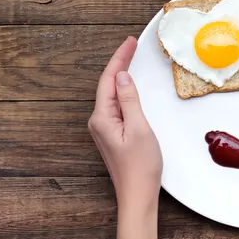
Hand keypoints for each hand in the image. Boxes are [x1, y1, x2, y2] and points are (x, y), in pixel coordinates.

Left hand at [88, 37, 162, 214]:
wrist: (137, 196)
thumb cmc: (140, 167)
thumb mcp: (139, 128)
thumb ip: (130, 101)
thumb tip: (124, 77)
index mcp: (102, 118)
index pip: (109, 80)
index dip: (120, 58)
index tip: (129, 42)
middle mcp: (99, 122)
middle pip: (108, 85)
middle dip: (119, 63)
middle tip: (132, 45)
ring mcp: (104, 129)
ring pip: (112, 95)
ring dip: (121, 77)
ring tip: (130, 58)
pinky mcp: (112, 135)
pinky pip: (116, 107)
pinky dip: (124, 93)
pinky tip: (130, 87)